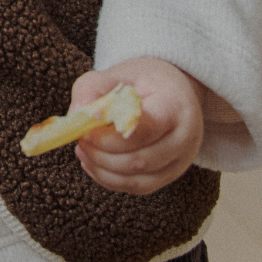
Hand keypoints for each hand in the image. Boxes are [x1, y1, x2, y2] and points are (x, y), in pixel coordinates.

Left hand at [69, 57, 204, 194]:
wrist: (174, 91)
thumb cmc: (143, 81)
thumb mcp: (118, 73)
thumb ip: (93, 89)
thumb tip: (76, 115)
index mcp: (175, 106)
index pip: (143, 131)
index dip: (109, 137)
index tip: (85, 130)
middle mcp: (185, 138)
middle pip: (140, 160)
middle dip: (102, 155)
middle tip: (80, 142)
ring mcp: (181, 161)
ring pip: (138, 180)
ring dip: (103, 170)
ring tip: (83, 151)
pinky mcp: (170, 175)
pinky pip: (139, 187)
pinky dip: (111, 180)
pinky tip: (93, 164)